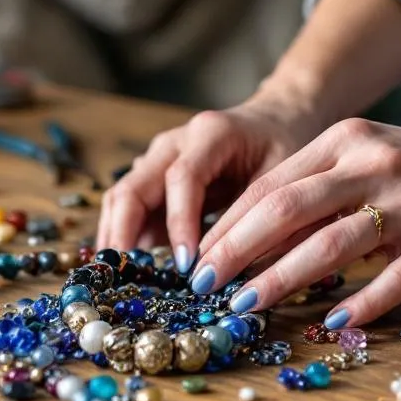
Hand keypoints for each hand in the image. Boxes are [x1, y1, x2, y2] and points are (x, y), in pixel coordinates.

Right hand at [95, 89, 323, 273]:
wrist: (273, 122)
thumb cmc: (281, 147)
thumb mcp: (282, 178)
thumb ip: (255, 216)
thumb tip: (231, 268)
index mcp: (210, 135)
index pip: (182, 179)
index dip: (180, 223)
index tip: (186, 264)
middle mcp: (174, 143)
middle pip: (133, 187)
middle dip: (126, 234)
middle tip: (129, 279)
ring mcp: (157, 158)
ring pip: (122, 197)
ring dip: (119, 237)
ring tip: (124, 279)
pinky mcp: (153, 176)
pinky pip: (130, 207)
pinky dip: (128, 236)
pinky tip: (134, 268)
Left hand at [190, 117, 400, 327]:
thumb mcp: (364, 159)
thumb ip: (314, 189)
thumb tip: (246, 239)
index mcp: (346, 141)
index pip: (271, 184)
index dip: (228, 224)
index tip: (197, 258)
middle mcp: (373, 165)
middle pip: (288, 209)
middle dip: (237, 250)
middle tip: (205, 284)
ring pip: (331, 244)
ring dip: (281, 279)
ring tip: (246, 307)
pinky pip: (392, 279)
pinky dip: (359, 302)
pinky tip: (330, 322)